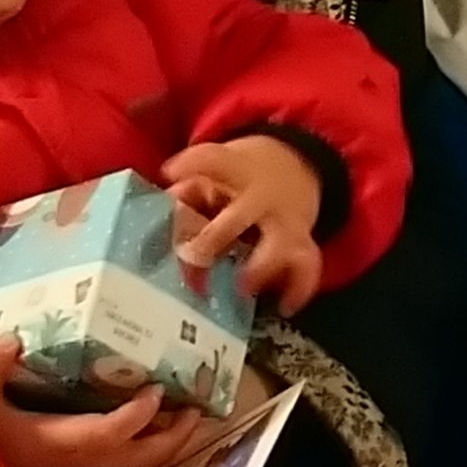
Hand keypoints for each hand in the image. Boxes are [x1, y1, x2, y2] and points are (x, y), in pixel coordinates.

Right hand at [0, 340, 217, 466]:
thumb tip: (13, 339)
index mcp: (62, 444)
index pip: (113, 434)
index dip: (140, 415)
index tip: (159, 389)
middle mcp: (79, 461)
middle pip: (142, 460)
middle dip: (175, 437)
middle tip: (200, 407)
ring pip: (136, 465)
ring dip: (166, 442)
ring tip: (188, 412)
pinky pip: (121, 461)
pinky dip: (144, 442)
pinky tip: (148, 418)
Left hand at [162, 137, 324, 313]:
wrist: (297, 168)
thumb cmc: (243, 178)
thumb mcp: (221, 171)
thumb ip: (190, 190)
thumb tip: (159, 212)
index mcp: (237, 170)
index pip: (215, 160)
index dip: (192, 164)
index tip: (170, 172)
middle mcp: (262, 196)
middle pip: (241, 214)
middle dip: (216, 238)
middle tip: (195, 258)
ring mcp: (286, 220)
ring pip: (280, 244)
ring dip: (261, 268)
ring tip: (241, 287)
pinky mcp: (302, 242)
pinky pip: (307, 266)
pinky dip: (298, 288)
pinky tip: (283, 305)